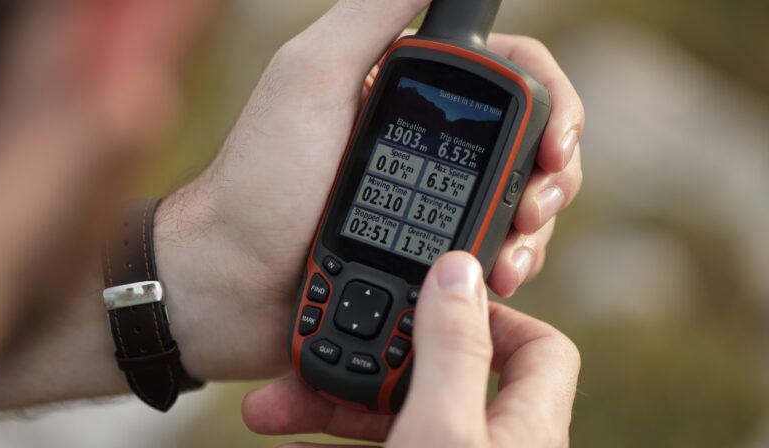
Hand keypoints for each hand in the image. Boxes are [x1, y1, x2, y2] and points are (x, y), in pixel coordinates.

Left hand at [159, 0, 582, 381]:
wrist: (227, 283)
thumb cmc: (258, 180)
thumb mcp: (310, 75)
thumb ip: (373, 12)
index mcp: (401, 89)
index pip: (509, 75)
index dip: (551, 102)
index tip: (555, 143)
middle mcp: (421, 142)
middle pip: (525, 144)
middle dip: (550, 176)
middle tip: (534, 209)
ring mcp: (424, 204)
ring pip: (515, 204)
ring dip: (533, 229)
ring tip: (511, 260)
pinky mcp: (421, 259)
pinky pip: (484, 257)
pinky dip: (501, 267)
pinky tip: (493, 284)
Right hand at [241, 252, 580, 446]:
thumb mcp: (443, 433)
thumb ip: (452, 352)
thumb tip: (458, 272)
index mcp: (524, 427)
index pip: (536, 346)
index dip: (490, 312)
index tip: (429, 294)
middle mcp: (491, 444)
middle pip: (436, 376)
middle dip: (367, 359)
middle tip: (312, 347)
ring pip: (391, 419)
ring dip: (330, 405)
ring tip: (267, 406)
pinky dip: (327, 444)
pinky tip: (286, 442)